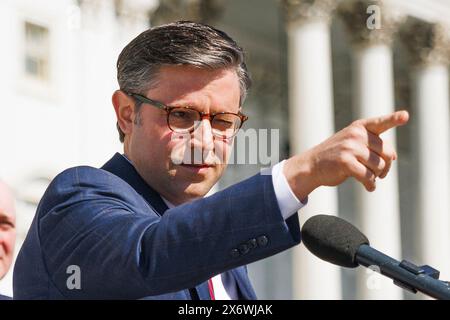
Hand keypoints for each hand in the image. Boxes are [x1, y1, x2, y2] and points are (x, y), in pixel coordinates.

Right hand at [284, 110, 409, 199]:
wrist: (311, 165)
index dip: (394, 119)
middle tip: (380, 173)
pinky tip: (368, 187)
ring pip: (378, 166)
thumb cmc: (335, 156)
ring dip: (376, 176)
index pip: (380, 123)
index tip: (405, 116)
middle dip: (386, 166)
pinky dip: (370, 185)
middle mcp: (355, 135)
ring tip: (369, 178)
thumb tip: (394, 157)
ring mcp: (350, 148)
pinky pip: (368, 177)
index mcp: (359, 128)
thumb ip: (372, 145)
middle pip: (387, 153)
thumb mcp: (351, 143)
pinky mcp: (346, 162)